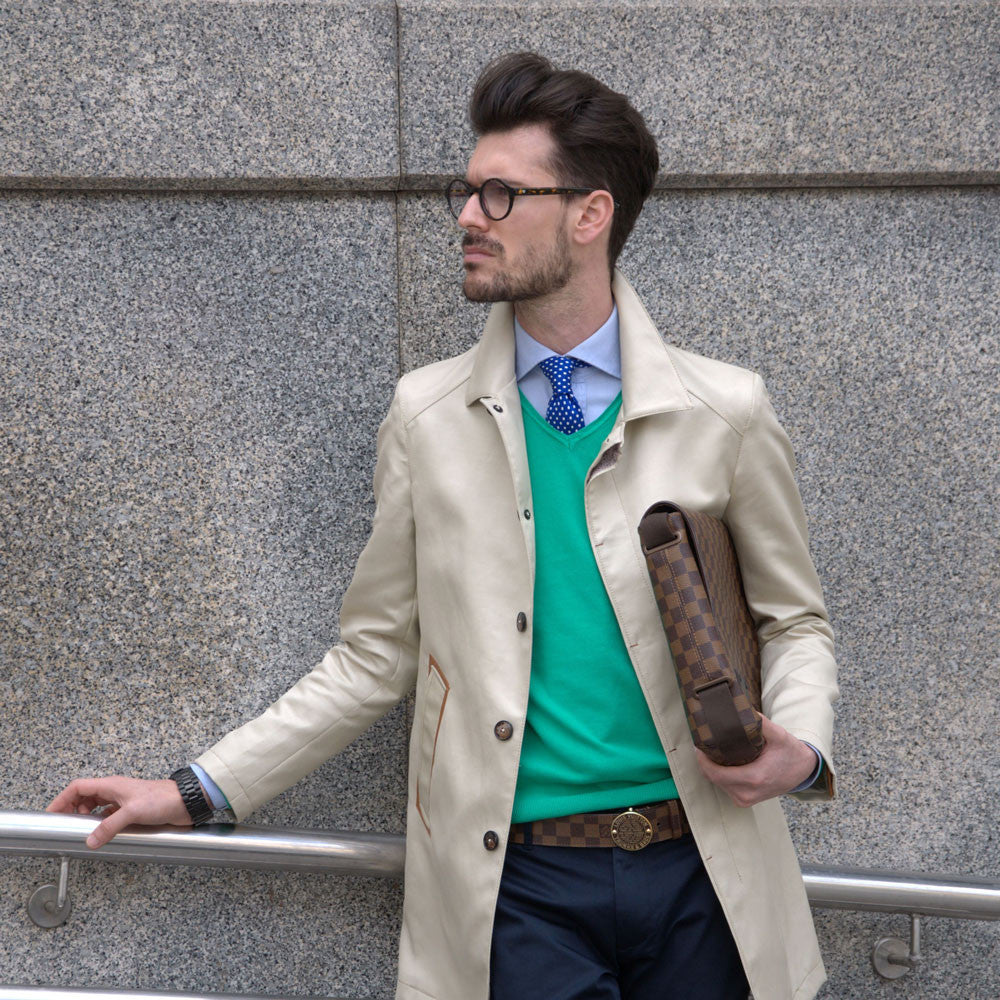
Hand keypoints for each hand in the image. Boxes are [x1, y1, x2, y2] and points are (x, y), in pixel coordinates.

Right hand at [46, 776, 191, 848]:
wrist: (185, 801)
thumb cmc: (162, 799)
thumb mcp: (132, 812)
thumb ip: (109, 826)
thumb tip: (90, 840)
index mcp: (111, 785)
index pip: (78, 787)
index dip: (62, 799)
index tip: (52, 813)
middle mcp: (115, 791)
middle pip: (85, 796)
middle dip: (72, 808)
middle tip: (65, 825)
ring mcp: (123, 800)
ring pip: (96, 805)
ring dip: (86, 816)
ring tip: (80, 830)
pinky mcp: (131, 810)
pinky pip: (109, 815)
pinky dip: (100, 822)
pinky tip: (100, 832)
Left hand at [694, 714, 815, 807]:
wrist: (803, 772)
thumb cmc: (790, 752)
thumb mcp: (778, 734)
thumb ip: (760, 722)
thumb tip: (740, 707)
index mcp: (754, 778)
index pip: (715, 772)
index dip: (703, 759)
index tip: (699, 744)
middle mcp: (747, 793)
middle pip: (712, 778)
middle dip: (704, 761)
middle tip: (703, 743)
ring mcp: (746, 799)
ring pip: (717, 783)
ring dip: (711, 768)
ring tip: (710, 749)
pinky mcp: (745, 800)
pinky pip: (724, 787)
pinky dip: (719, 775)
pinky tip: (720, 761)